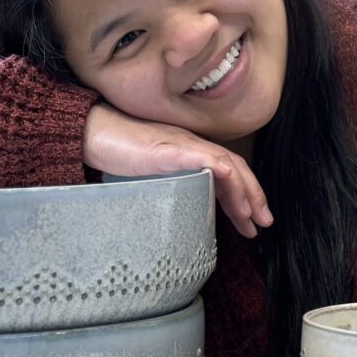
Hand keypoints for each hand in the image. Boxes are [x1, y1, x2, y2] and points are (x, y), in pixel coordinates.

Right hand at [83, 102, 272, 238]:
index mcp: (189, 153)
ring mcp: (183, 145)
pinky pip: (205, 158)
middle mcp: (192, 146)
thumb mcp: (149, 176)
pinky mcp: (171, 148)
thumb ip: (169, 188)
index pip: (226, 172)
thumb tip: (181, 215)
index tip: (251, 221)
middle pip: (234, 168)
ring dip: (244, 191)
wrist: (92, 133)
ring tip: (253, 217)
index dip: (241, 196)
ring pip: (227, 164)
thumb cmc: (115, 153)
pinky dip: (223, 172)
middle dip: (253, 197)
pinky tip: (231, 187)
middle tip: (264, 223)